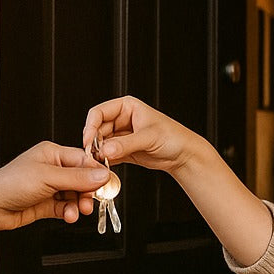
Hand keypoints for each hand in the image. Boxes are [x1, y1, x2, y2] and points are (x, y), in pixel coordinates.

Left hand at [0, 141, 112, 230]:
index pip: (82, 160)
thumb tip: (101, 175)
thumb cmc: (9, 184)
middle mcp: (51, 169)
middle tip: (90, 202)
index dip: (95, 172)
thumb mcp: (48, 177)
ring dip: (78, 204)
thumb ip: (77, 178)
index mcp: (52, 154)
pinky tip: (69, 216)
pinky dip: (69, 212)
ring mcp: (49, 187)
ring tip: (77, 211)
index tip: (106, 183)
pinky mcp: (46, 204)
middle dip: (87, 192)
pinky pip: (65, 207)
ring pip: (74, 195)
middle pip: (81, 179)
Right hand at [82, 96, 202, 174]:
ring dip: (98, 154)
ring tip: (100, 163)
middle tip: (94, 156)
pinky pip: (107, 155)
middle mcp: (121, 120)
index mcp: (126, 107)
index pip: (99, 112)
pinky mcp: (122, 151)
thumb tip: (106, 150)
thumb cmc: (173, 137)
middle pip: (97, 129)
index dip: (91, 126)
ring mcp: (121, 136)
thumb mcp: (148, 137)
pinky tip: (105, 167)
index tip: (89, 141)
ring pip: (100, 144)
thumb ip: (126, 144)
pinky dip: (104, 161)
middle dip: (94, 143)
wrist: (184, 155)